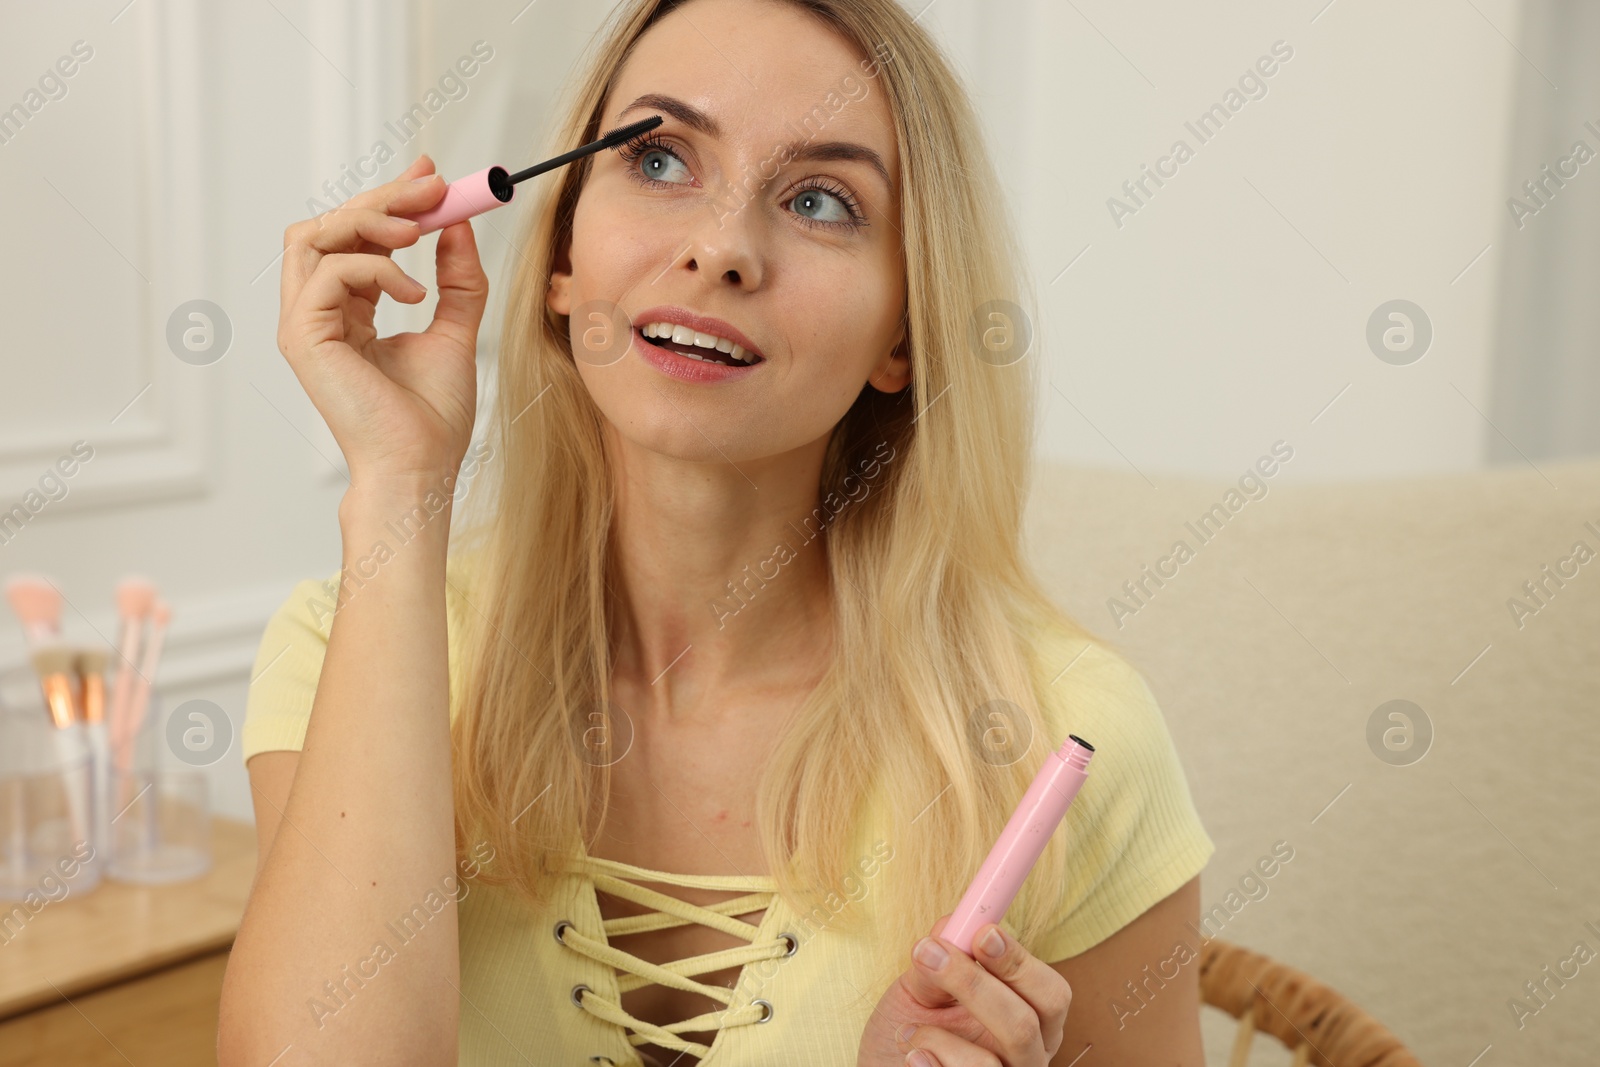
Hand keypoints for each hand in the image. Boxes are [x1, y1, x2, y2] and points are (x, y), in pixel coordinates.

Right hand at [276, 154, 488, 488]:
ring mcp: (304, 324)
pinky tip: (413, 293)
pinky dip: (375, 268)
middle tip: (431, 187)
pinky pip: (328, 271)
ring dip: (368, 220)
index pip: (355, 237)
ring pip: (312, 236)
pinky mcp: (302, 337)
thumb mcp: (455, 332)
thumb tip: (458, 226)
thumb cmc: (432, 418)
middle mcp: (318, 313)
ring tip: (417, 231)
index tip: (432, 179)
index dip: (389, 201)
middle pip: (329, 226)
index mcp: (348, 312)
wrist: (421, 467)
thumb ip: (457, 282)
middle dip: (382, 198)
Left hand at [857, 914, 1070, 1066]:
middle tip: (934, 955)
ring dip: (937, 1036)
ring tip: (908, 1031)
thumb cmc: (910, 1034)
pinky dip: (926, 1063)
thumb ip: (940, 959)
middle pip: (1026, 1025)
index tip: (982, 932)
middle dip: (976, 986)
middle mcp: (1027, 1059)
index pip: (1050, 993)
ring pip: (987, 1064)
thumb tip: (953, 922)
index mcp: (1032, 1023)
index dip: (1019, 961)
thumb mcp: (921, 991)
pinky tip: (912, 1056)